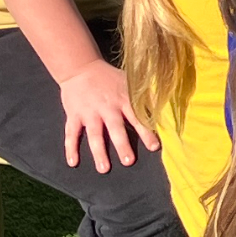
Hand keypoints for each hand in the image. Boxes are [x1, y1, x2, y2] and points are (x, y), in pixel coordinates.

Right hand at [57, 57, 160, 172]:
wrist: (80, 67)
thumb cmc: (109, 78)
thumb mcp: (130, 82)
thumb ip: (144, 96)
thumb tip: (165, 107)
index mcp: (123, 100)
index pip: (137, 118)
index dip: (145, 132)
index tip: (154, 147)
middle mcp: (106, 108)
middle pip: (115, 128)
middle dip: (122, 145)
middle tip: (128, 161)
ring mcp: (89, 113)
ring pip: (94, 135)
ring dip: (99, 152)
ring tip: (104, 168)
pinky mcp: (73, 115)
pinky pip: (71, 133)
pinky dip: (71, 148)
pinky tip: (73, 163)